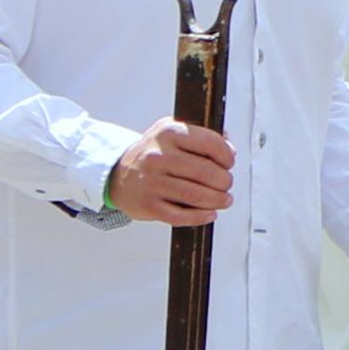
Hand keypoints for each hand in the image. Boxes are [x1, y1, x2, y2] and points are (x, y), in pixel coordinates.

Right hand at [109, 118, 234, 226]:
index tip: (229, 162)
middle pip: (205, 172)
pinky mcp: (149, 205)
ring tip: (224, 199)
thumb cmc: (153, 154)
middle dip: (224, 181)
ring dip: (218, 200)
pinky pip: (181, 216)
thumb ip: (201, 135)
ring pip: (196, 195)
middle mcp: (158, 156)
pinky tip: (209, 213)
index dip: (226, 155)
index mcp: (167, 133)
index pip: (209, 143)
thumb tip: (229, 146)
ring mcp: (152, 182)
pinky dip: (200, 217)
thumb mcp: (172, 132)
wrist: (119, 175)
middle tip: (226, 184)